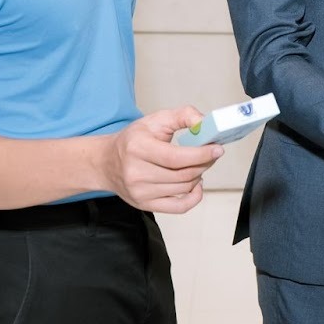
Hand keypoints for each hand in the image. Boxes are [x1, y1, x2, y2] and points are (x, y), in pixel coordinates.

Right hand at [103, 106, 221, 213]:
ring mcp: (140, 192)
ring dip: (198, 176)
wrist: (106, 162)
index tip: (217, 149)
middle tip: (210, 154)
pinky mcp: (145, 205)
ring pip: (184, 188)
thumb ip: (183, 116)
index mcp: (138, 148)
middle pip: (183, 174)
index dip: (202, 154)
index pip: (177, 158)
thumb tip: (204, 123)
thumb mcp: (156, 120)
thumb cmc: (133, 140)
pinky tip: (195, 185)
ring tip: (197, 165)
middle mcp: (136, 173)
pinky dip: (194, 197)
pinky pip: (179, 207)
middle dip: (204, 163)